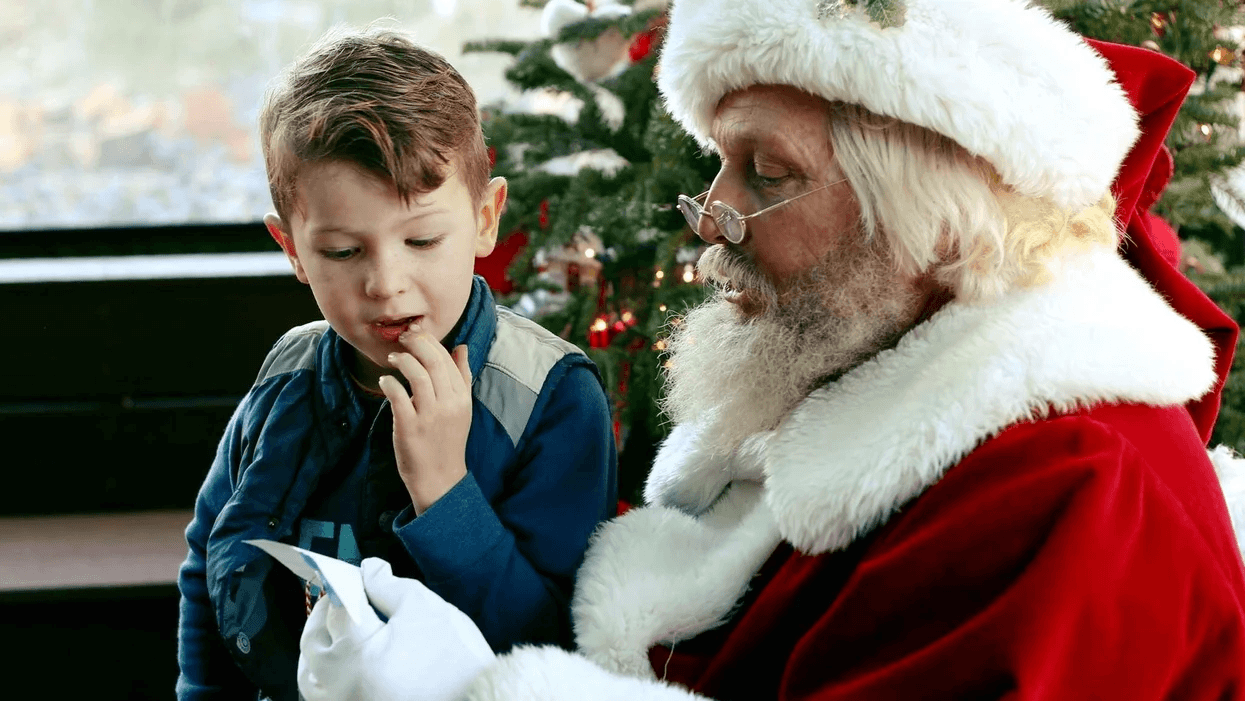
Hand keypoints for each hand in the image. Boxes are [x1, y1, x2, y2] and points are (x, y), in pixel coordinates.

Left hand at [298, 558, 495, 700]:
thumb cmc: (454, 660)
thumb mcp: (425, 609)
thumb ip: (388, 585)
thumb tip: (368, 568)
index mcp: (356, 652)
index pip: (339, 602)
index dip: (350, 580)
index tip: (361, 572)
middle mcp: (338, 683)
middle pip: (314, 636)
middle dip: (327, 609)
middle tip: (347, 593)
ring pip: (309, 669)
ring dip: (318, 642)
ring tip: (336, 625)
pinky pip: (320, 693)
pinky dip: (322, 672)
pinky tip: (338, 660)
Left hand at [379, 327, 471, 513]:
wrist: (440, 478)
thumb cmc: (448, 440)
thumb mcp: (462, 407)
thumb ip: (462, 376)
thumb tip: (461, 347)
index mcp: (462, 397)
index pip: (447, 357)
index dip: (430, 341)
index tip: (416, 335)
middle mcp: (448, 403)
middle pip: (432, 360)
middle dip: (416, 342)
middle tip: (403, 338)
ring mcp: (429, 415)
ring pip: (416, 373)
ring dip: (402, 359)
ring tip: (393, 358)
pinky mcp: (409, 427)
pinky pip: (397, 395)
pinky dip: (389, 383)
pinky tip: (385, 381)